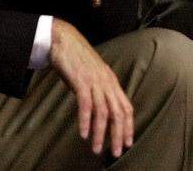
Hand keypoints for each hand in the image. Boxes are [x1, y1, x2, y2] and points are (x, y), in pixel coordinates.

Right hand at [48, 20, 133, 156]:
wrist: (64, 40)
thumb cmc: (77, 61)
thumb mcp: (93, 77)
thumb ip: (99, 91)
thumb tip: (102, 111)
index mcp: (112, 82)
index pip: (126, 108)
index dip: (128, 126)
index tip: (127, 143)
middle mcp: (107, 83)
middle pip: (118, 113)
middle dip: (118, 135)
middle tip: (115, 152)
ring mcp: (95, 82)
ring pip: (103, 112)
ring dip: (101, 133)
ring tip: (97, 149)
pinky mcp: (81, 81)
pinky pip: (86, 104)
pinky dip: (85, 120)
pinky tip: (84, 134)